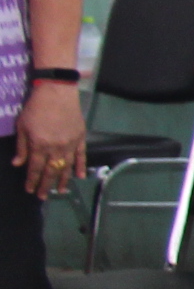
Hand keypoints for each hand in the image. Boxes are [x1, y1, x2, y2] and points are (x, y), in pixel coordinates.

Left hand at [15, 82, 81, 199]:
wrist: (57, 92)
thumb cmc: (36, 107)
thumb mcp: (22, 126)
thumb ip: (21, 147)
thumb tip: (18, 164)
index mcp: (39, 145)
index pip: (35, 168)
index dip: (32, 180)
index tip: (29, 190)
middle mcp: (56, 148)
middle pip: (50, 171)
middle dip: (46, 185)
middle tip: (42, 196)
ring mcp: (70, 144)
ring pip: (66, 167)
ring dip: (63, 180)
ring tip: (60, 191)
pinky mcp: (80, 138)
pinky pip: (81, 156)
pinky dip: (80, 167)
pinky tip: (79, 176)